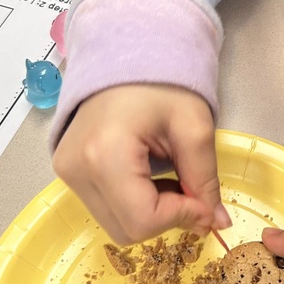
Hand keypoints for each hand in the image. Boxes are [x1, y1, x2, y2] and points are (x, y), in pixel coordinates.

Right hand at [52, 84, 231, 244]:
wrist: (126, 53)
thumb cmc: (163, 82)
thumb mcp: (195, 126)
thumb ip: (205, 179)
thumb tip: (217, 223)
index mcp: (104, 155)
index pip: (142, 220)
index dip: (182, 217)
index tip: (206, 202)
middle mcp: (76, 169)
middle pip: (127, 230)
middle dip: (167, 217)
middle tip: (189, 186)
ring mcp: (66, 172)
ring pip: (116, 225)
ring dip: (151, 213)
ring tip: (168, 175)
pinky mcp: (67, 172)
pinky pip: (106, 208)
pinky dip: (135, 205)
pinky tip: (149, 176)